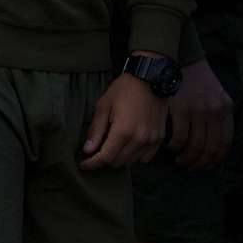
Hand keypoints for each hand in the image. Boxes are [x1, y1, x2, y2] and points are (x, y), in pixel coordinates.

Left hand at [81, 53, 168, 169]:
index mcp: (123, 131)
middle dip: (105, 158)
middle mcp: (139, 139)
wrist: (150, 78)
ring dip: (120, 158)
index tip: (83, 164)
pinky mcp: (159, 138)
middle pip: (117, 162)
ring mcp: (151, 140)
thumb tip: (88, 150)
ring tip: (114, 145)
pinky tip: (129, 146)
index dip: (92, 163)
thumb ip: (96, 130)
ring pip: (131, 162)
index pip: (105, 157)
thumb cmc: (124, 89)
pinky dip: (135, 156)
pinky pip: (145, 158)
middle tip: (98, 149)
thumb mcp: (104, 106)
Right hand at [167, 59, 232, 171]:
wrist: (181, 59)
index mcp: (225, 108)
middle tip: (191, 167)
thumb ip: (219, 115)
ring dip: (187, 158)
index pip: (225, 142)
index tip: (208, 165)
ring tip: (180, 161)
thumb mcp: (217, 95)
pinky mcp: (180, 110)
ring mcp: (197, 111)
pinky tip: (171, 147)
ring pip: (195, 146)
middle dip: (201, 162)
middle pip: (210, 147)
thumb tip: (215, 143)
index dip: (216, 158)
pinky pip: (179, 138)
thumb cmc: (198, 80)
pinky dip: (175, 147)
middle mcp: (214, 111)